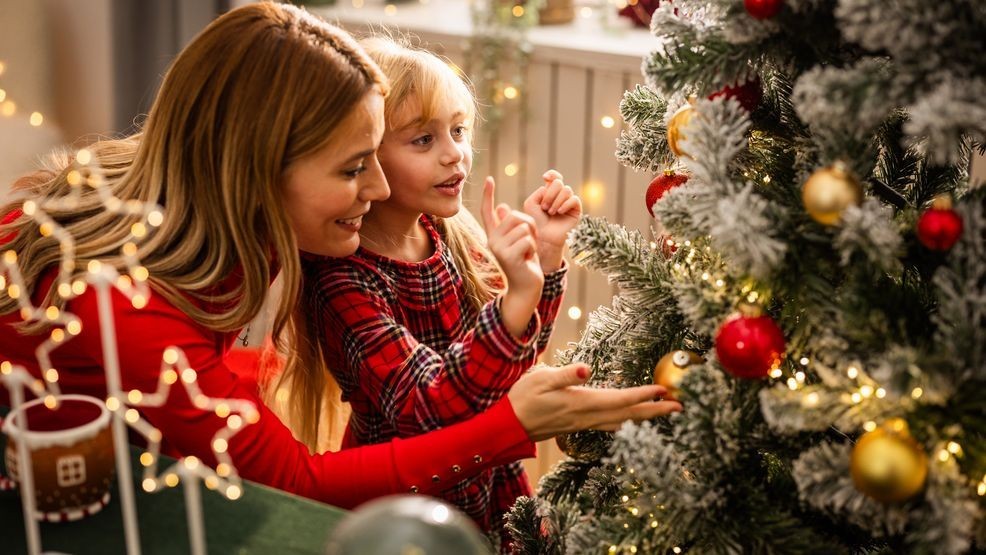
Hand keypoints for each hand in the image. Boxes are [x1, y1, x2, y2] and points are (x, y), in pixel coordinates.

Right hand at [481, 176, 543, 337]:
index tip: (489, 179)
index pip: (487, 211)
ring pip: (524, 227)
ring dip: (533, 239)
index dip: (488, 195)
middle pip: (515, 215)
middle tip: (529, 243)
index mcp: (494, 235)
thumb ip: (512, 226)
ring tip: (528, 252)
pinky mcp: (508, 257)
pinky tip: (528, 259)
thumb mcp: (520, 241)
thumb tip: (503, 206)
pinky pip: (527, 240)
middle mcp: (492, 240)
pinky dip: (533, 248)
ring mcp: (498, 249)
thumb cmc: (525, 263)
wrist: (526, 288)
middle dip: (530, 226)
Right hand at [508, 363, 682, 441]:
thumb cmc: (523, 398)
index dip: (643, 395)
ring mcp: (585, 423)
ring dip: (645, 417)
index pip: (619, 399)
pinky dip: (629, 420)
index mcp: (581, 402)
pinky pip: (611, 424)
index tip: (664, 390)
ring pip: (622, 421)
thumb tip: (586, 369)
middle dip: (655, 410)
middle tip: (679, 406)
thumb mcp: (540, 379)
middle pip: (628, 414)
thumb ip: (565, 373)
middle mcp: (587, 416)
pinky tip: (633, 418)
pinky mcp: (580, 425)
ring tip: (664, 411)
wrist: (509, 426)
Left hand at [523, 170, 581, 271]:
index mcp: (550, 192)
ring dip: (556, 201)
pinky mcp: (576, 210)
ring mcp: (569, 202)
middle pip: (559, 183)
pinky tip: (559, 212)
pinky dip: (565, 204)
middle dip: (550, 194)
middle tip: (544, 207)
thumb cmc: (536, 222)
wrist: (544, 238)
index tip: (545, 178)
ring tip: (551, 212)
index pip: (555, 177)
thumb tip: (551, 188)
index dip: (552, 174)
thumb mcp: (530, 204)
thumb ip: (538, 192)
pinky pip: (574, 199)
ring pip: (567, 190)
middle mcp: (560, 196)